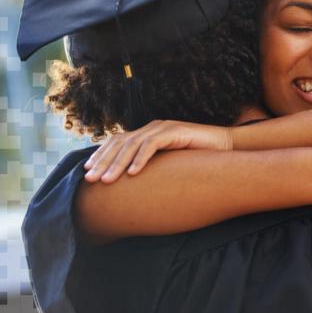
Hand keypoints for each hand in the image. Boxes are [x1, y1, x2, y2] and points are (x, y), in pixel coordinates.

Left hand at [83, 119, 232, 182]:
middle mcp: (153, 128)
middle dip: (103, 161)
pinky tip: (133, 174)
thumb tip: (132, 185)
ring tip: (107, 181)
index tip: (87, 172)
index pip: (118, 141)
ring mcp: (163, 128)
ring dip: (118, 164)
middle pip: (121, 143)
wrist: (224, 147)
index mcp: (148, 133)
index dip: (101, 155)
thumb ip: (152, 167)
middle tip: (90, 179)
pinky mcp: (175, 132)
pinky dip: (141, 159)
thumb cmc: (197, 159)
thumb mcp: (168, 163)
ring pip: (133, 145)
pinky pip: (153, 145)